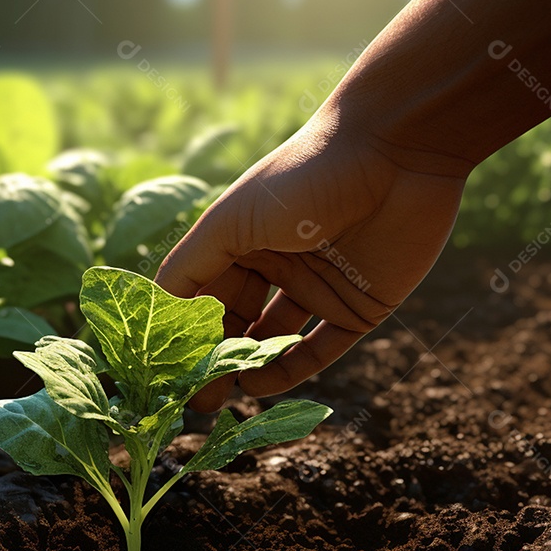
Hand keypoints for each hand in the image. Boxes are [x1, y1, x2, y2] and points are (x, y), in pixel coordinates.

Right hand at [156, 114, 468, 410]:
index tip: (164, 368)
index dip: (184, 333)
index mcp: (240, 241)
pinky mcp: (358, 307)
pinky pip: (320, 350)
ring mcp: (317, 288)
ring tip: (223, 397)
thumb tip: (156, 316)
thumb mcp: (230, 221)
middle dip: (213, 361)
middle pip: (235, 325)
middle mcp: (276, 266)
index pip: (202, 298)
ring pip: (273, 342)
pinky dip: (290, 371)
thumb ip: (189, 269)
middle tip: (191, 399)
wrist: (395, 152)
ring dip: (247, 370)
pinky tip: (261, 386)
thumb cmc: (301, 177)